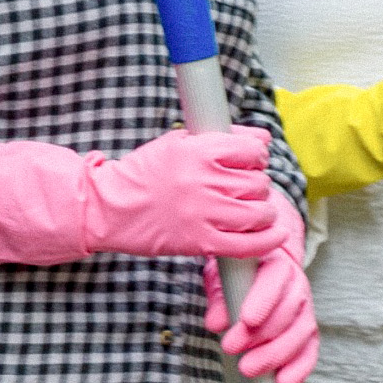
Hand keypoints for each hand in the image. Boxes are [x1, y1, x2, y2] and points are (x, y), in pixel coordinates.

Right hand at [0, 129, 285, 265]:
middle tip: (242, 186)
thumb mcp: (176, 142)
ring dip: (262, 209)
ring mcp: (204, 213)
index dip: (256, 155)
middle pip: (258, 181)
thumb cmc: (142, 174)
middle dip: (256, 183)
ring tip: (249, 209)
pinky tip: (273, 233)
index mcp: (197, 151)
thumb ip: (218, 138)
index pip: (252, 150)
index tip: (250, 160)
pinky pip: (250, 244)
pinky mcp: (202, 242)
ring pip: (260, 211)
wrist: (108, 208)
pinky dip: (268, 239)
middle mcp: (204, 181)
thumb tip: (262, 139)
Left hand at [204, 192, 317, 382]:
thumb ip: (219, 297)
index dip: (263, 301)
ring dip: (275, 355)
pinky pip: (310, 352)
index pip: (274, 280)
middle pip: (288, 311)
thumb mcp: (221, 277)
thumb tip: (215, 324)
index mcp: (277, 264)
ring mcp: (307, 310)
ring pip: (301, 334)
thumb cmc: (237, 275)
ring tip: (247, 369)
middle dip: (260, 334)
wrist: (260, 271)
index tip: (246, 320)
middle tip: (230, 348)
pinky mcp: (309, 333)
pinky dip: (298, 369)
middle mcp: (297, 285)